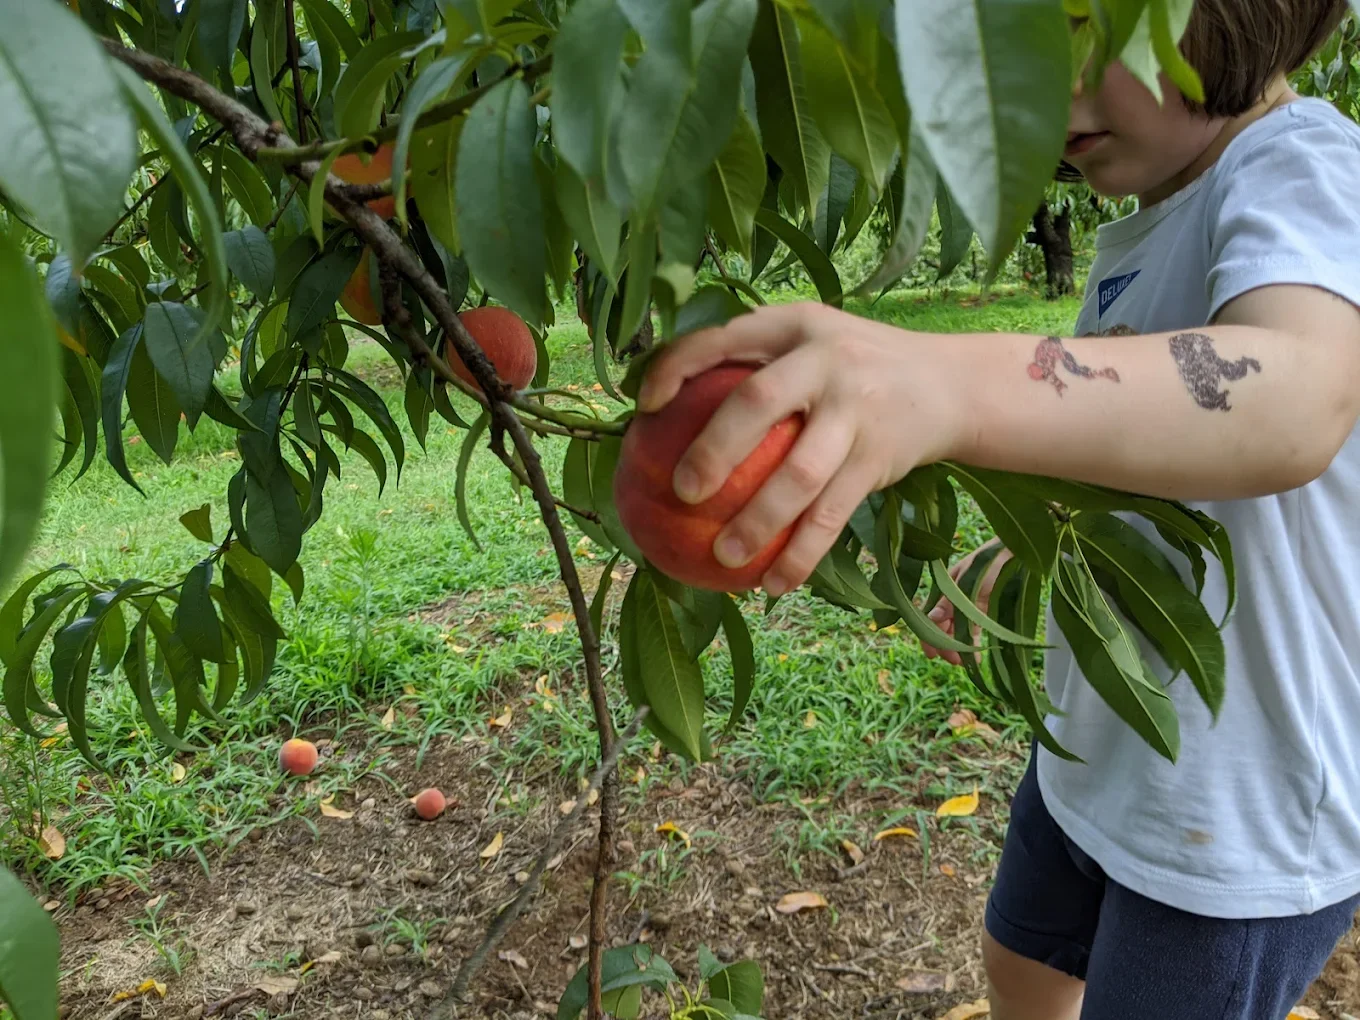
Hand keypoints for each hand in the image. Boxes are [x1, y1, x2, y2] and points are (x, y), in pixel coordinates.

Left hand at [637, 302, 969, 596]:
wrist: (950, 385)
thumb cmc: (852, 371)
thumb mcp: (811, 343)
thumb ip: (756, 364)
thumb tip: (664, 416)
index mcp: (795, 325)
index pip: (723, 338)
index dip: (677, 367)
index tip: (643, 407)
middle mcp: (826, 360)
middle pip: (759, 402)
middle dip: (714, 448)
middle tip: (682, 492)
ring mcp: (857, 409)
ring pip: (800, 473)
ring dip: (759, 521)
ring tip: (724, 557)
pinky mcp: (878, 457)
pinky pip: (832, 515)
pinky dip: (801, 554)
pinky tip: (773, 584)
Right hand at [920, 540, 1011, 665]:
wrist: (1013, 554)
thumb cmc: (989, 563)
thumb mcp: (967, 581)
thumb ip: (950, 601)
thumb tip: (930, 617)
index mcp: (943, 590)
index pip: (929, 618)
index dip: (928, 637)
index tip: (934, 655)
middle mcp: (951, 600)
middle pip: (941, 628)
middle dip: (945, 646)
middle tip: (956, 661)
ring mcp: (966, 606)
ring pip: (955, 632)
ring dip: (958, 647)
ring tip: (968, 662)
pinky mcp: (981, 610)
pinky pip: (971, 630)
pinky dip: (971, 642)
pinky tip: (976, 653)